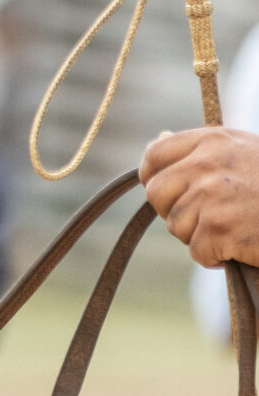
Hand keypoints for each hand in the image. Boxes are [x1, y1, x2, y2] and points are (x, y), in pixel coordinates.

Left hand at [141, 127, 258, 267]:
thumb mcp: (243, 151)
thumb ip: (201, 149)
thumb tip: (158, 138)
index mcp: (211, 140)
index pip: (154, 156)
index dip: (153, 178)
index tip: (166, 193)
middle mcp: (206, 164)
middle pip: (157, 194)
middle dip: (175, 211)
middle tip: (205, 218)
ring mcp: (212, 196)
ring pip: (176, 226)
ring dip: (200, 236)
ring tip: (234, 228)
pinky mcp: (220, 229)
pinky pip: (197, 251)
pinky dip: (215, 257)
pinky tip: (239, 247)